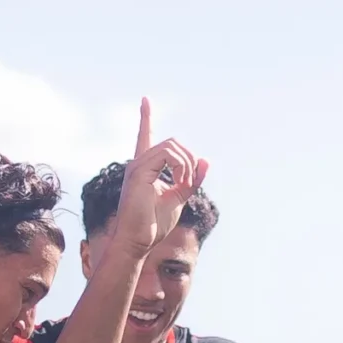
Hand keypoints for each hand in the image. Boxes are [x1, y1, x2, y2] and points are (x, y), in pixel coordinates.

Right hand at [111, 99, 209, 256]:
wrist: (137, 242)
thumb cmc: (153, 225)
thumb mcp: (178, 199)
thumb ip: (190, 180)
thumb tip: (205, 160)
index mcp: (145, 168)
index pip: (144, 136)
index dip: (145, 118)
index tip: (145, 99)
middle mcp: (138, 163)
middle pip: (171, 142)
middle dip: (189, 159)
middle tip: (190, 183)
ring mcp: (137, 166)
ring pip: (171, 146)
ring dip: (186, 165)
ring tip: (185, 185)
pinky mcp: (139, 172)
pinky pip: (167, 154)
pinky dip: (181, 166)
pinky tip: (180, 183)